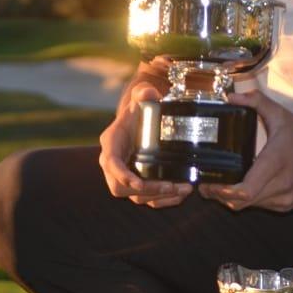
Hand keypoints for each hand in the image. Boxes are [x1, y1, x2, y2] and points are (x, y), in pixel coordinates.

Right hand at [98, 83, 192, 207]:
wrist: (141, 118)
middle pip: (120, 187)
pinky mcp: (137, 182)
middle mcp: (113, 163)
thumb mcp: (140, 97)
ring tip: (182, 190)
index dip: (121, 175)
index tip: (138, 183)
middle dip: (146, 190)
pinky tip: (179, 195)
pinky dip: (162, 200)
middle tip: (170, 186)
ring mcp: (124, 175)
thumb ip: (143, 93)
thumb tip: (149, 92)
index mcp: (111, 142)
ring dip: (157, 197)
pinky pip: (146, 198)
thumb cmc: (138, 108)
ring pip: (135, 196)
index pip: (110, 163)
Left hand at [199, 89, 292, 211]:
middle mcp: (280, 186)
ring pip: (250, 206)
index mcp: (275, 164)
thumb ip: (256, 102)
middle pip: (242, 202)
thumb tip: (232, 97)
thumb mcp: (281, 115)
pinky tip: (242, 189)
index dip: (222, 192)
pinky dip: (250, 200)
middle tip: (206, 187)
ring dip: (234, 199)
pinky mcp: (288, 205)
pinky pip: (262, 206)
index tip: (208, 185)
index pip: (244, 190)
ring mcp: (285, 199)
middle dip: (220, 197)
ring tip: (220, 188)